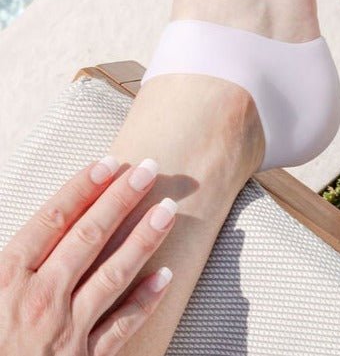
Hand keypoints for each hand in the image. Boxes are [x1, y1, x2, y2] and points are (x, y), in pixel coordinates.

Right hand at [0, 157, 176, 354]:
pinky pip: (121, 327)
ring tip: (168, 209)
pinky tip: (167, 275)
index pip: (51, 221)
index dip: (82, 189)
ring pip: (112, 274)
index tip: (109, 163)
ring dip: (143, 239)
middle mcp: (38, 300)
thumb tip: (30, 232)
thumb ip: (8, 260)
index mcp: (5, 280)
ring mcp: (64, 332)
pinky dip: (145, 302)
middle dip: (121, 199)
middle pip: (88, 238)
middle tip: (150, 169)